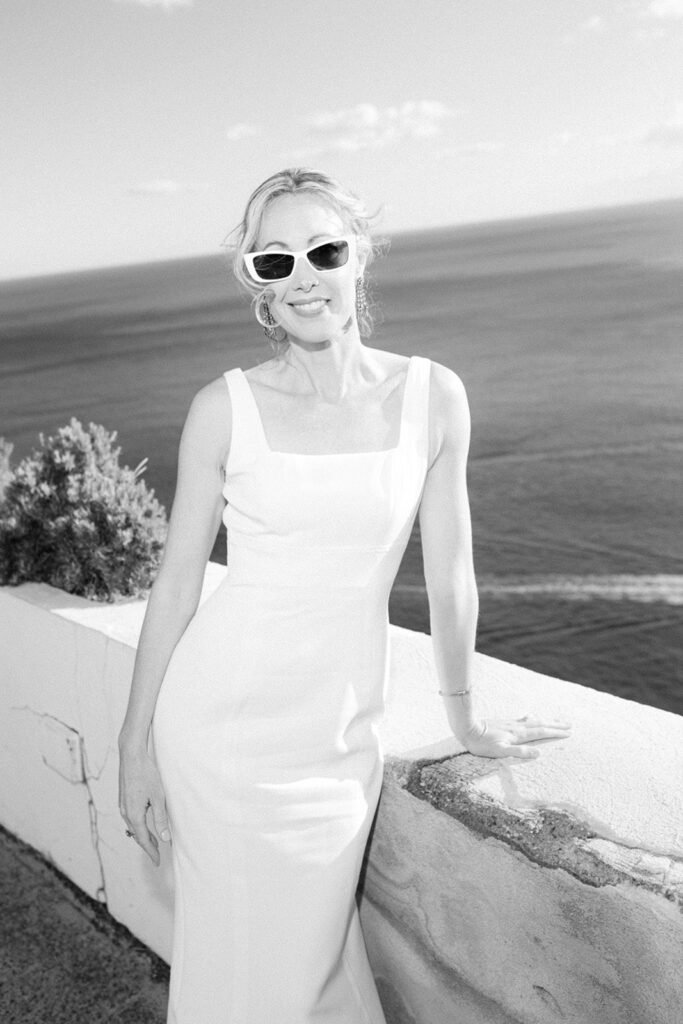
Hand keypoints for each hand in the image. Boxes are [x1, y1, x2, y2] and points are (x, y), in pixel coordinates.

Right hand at [118, 745, 169, 865]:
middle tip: (157, 855)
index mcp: (134, 815)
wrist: (131, 757)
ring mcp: (122, 806)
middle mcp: (125, 813)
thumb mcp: (158, 797)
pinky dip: (138, 826)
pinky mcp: (123, 799)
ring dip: (143, 835)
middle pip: (137, 835)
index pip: (143, 839)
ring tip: (153, 842)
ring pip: (133, 827)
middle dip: (147, 846)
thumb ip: (161, 819)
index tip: (158, 861)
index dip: (151, 851)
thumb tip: (164, 838)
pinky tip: (144, 824)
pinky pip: (131, 818)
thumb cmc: (146, 775)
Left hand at [453, 715, 571, 759]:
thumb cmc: (482, 743)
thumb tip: (538, 752)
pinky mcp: (504, 722)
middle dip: (555, 725)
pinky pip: (524, 720)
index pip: (541, 733)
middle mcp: (517, 727)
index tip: (569, 733)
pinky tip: (531, 718)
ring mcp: (511, 723)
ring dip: (546, 721)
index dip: (555, 733)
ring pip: (533, 720)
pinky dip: (533, 719)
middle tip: (570, 724)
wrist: (467, 728)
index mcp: (518, 735)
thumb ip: (519, 752)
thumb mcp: (500, 751)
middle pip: (540, 724)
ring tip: (556, 720)